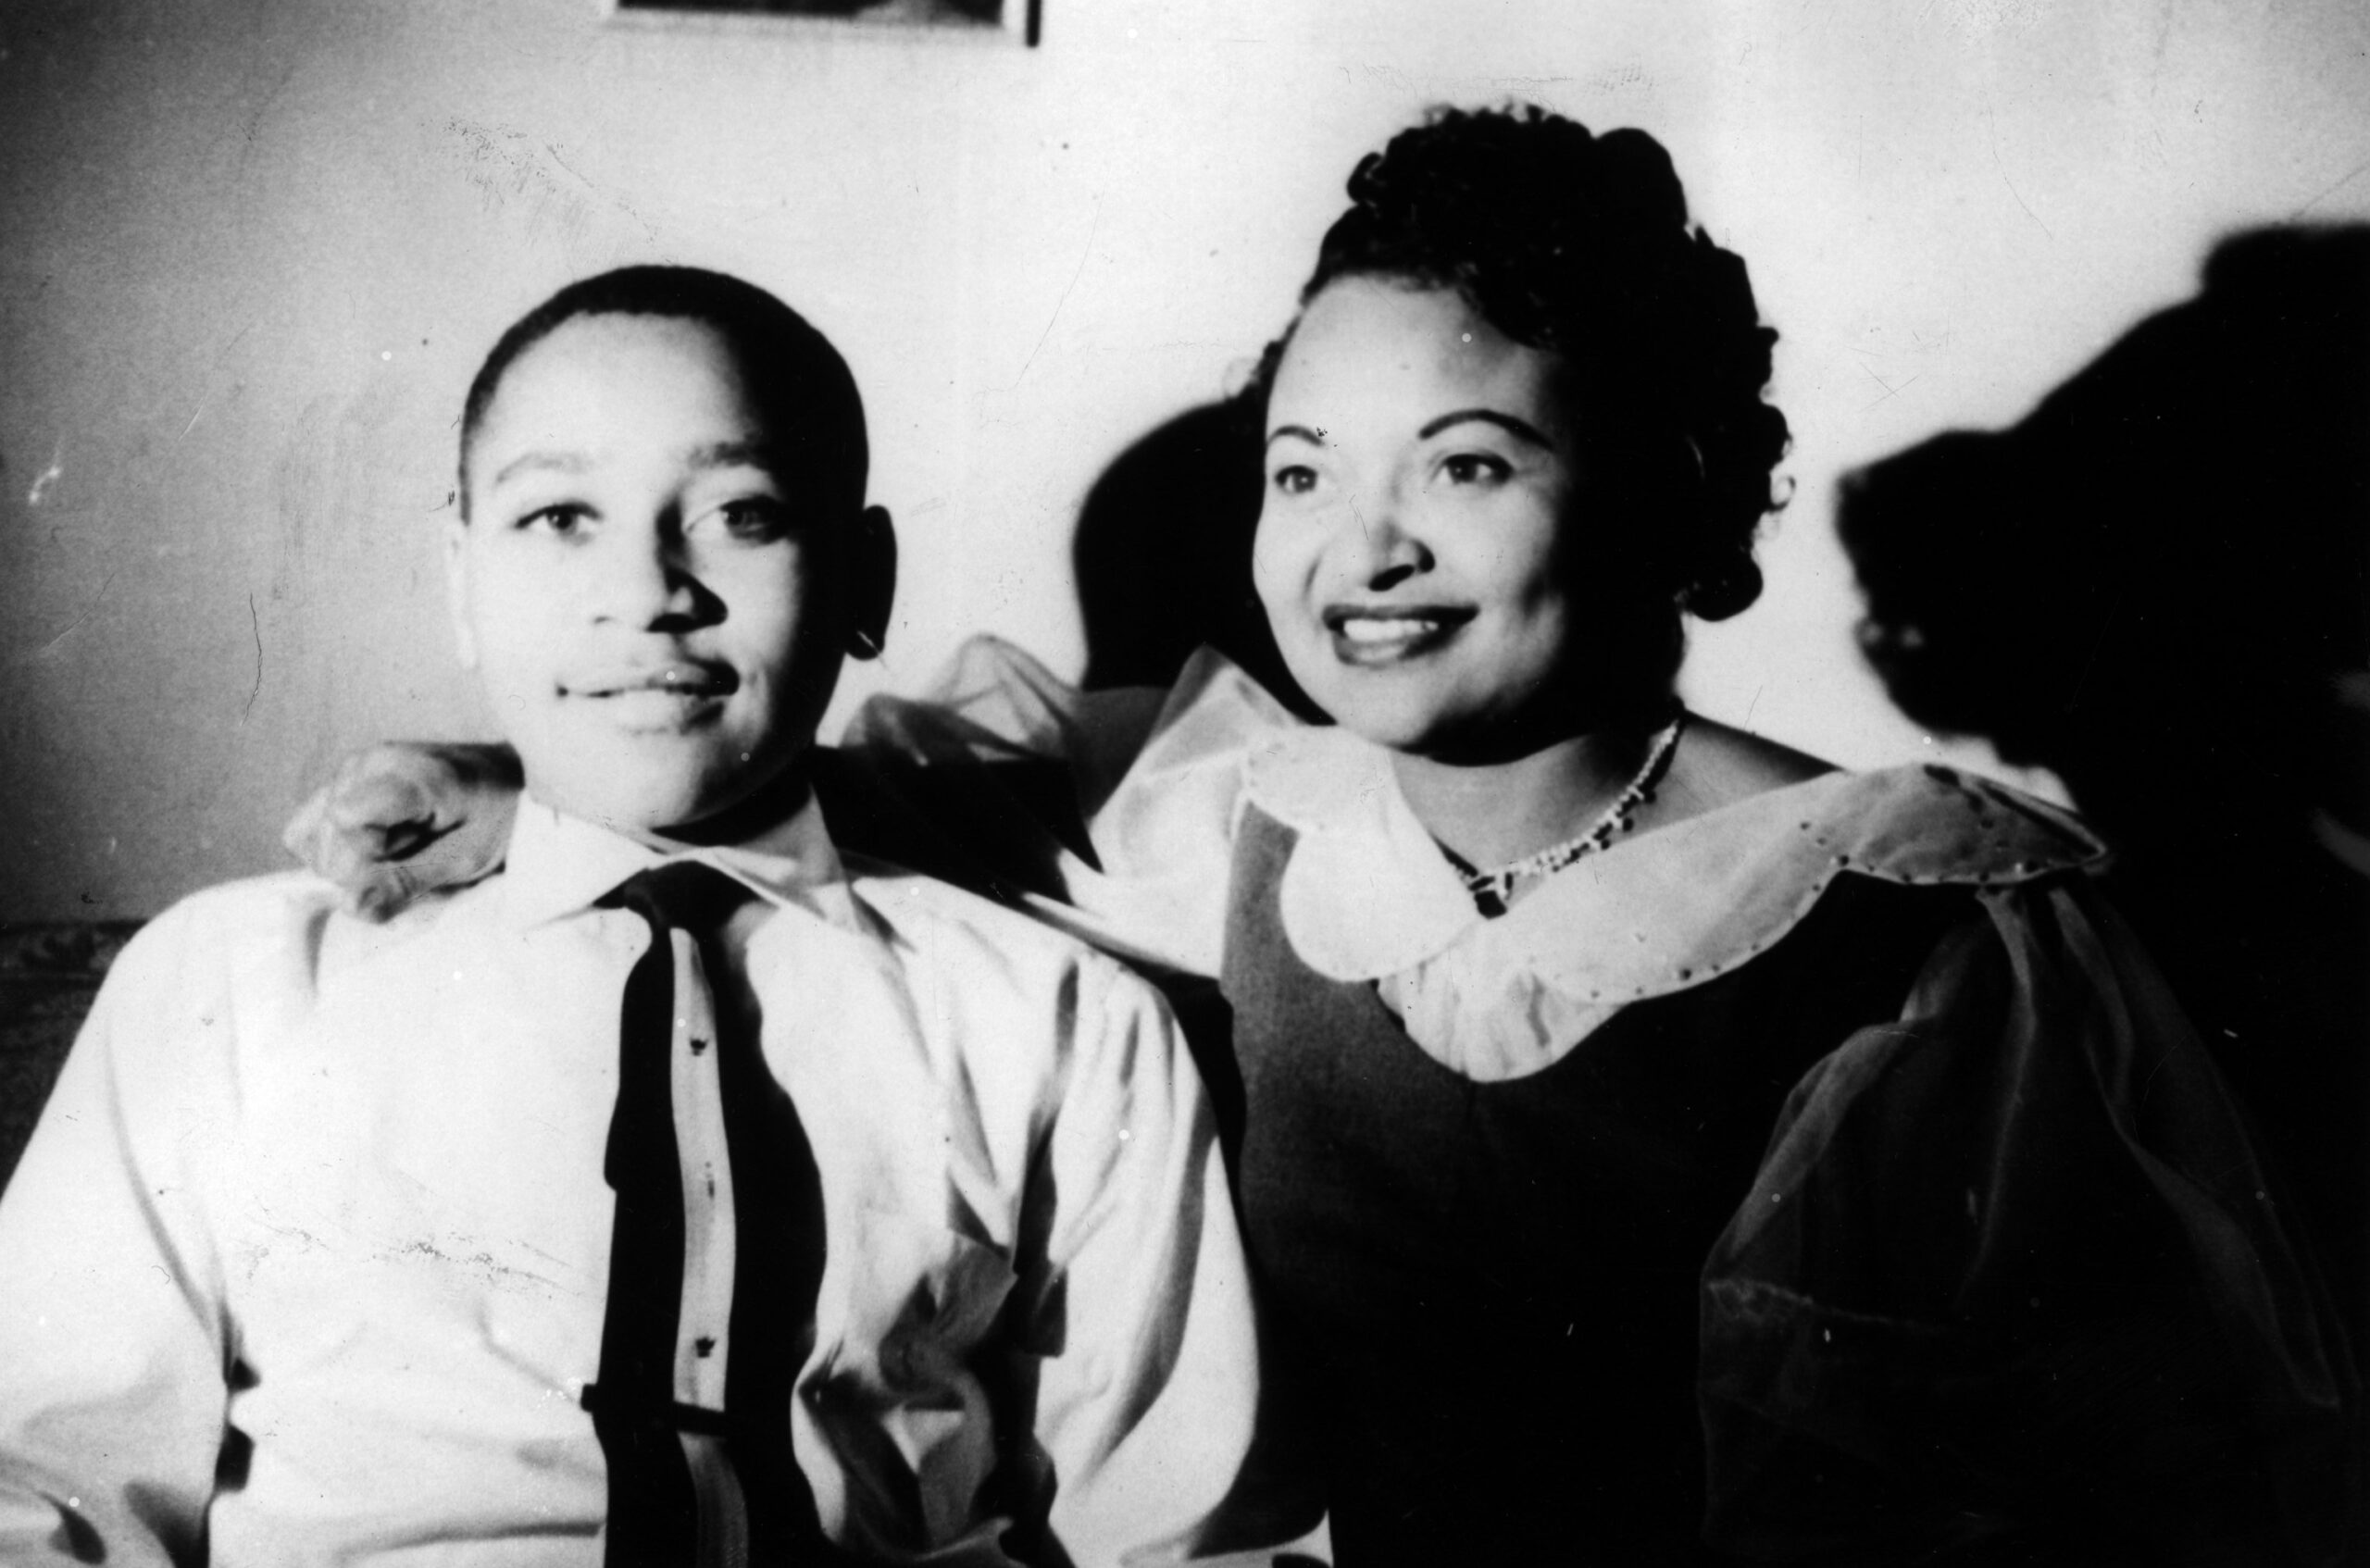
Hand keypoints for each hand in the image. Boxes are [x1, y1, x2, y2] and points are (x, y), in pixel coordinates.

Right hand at [283, 742, 523, 919]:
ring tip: (404, 842)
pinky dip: (334, 848)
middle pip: (327, 839)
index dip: (370, 855)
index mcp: (410, 774)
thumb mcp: (466, 859)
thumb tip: (349, 906)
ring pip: (309, 837)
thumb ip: (406, 883)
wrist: (509, 781)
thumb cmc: (498, 818)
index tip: (413, 853)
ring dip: (351, 858)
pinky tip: (377, 843)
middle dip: (364, 866)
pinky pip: (305, 829)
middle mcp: (369, 762)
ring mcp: (350, 768)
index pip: (345, 818)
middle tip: (417, 850)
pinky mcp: (340, 781)